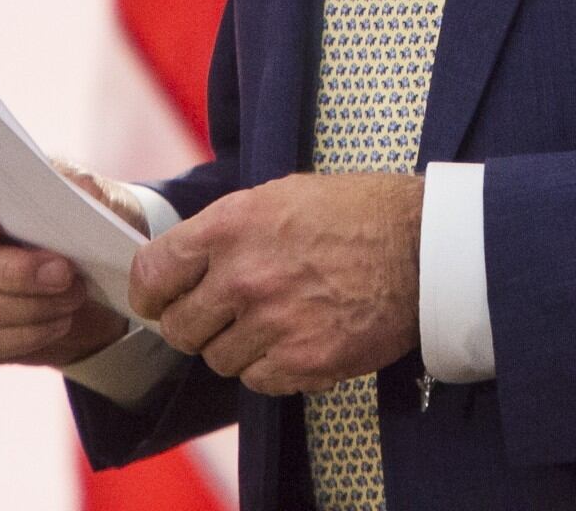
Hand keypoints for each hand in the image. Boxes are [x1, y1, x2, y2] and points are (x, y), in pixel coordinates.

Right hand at [0, 168, 127, 368]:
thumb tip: (72, 191)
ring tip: (74, 293)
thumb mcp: (90, 191)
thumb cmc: (80, 217)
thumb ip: (78, 186)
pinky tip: (60, 320)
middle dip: (11, 271)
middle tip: (63, 271)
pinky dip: (29, 333)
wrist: (96, 274)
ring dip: (27, 304)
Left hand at [128, 172, 421, 395]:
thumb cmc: (357, 213)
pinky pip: (258, 381)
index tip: (160, 301)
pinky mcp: (305, 362)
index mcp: (231, 226)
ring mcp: (273, 323)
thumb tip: (185, 261)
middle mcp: (244, 276)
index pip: (152, 275)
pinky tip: (298, 338)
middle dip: (196, 324)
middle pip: (180, 328)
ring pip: (219, 359)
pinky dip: (272, 368)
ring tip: (275, 321)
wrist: (424, 246)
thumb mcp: (279, 195)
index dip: (151, 293)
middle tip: (223, 315)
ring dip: (239, 346)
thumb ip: (226, 230)